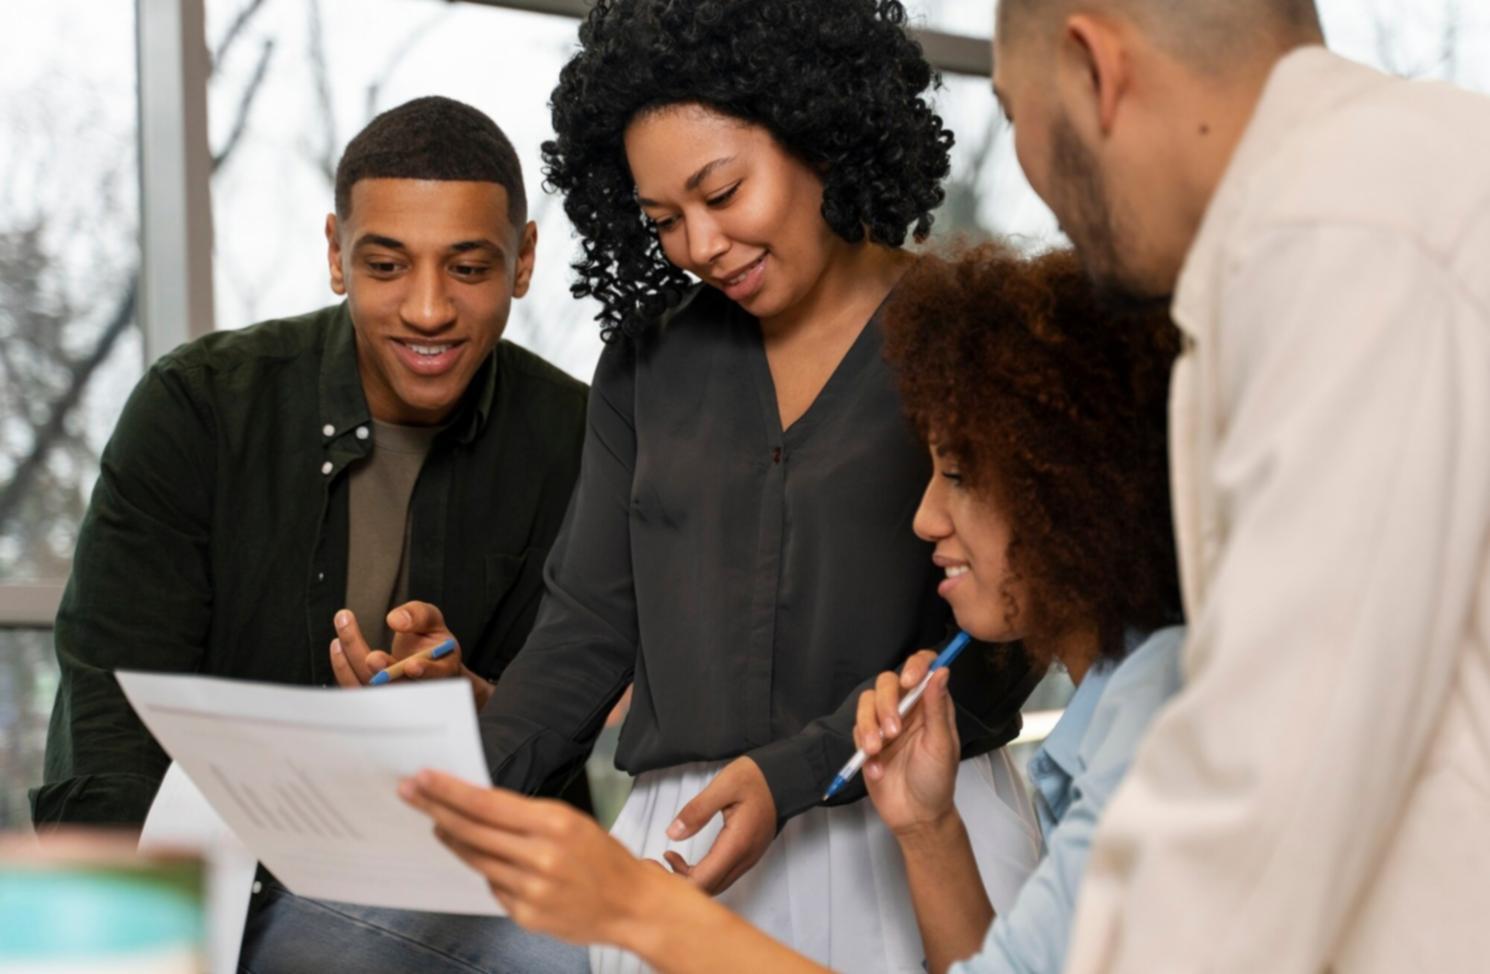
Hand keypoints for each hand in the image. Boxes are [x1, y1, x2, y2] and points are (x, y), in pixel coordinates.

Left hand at [329, 602, 493, 708]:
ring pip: (370, 687)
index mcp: (440, 671)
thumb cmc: (431, 641)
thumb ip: (419, 615)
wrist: (424, 664)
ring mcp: (390, 696)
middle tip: (372, 656)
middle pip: (398, 685)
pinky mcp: (371, 696)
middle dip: (382, 671)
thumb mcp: (433, 621)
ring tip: (344, 624)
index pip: (436, 676)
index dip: (425, 673)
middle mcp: (415, 688)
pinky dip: (343, 667)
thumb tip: (395, 620)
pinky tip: (337, 644)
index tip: (412, 665)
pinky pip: (353, 687)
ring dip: (354, 661)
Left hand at [399, 770, 680, 947]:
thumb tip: (476, 804)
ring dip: (452, 839)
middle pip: (472, 830)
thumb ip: (525, 816)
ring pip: (476, 859)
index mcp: (555, 823)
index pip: (487, 803)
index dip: (449, 790)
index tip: (423, 778)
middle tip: (410, 794)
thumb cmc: (603, 858)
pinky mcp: (526, 915)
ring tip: (437, 823)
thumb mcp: (571, 821)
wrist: (632, 905)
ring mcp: (531, 889)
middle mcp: (541, 856)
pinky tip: (485, 860)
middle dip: (436, 809)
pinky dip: (486, 870)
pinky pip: (492, 886)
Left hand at [662, 756, 776, 894]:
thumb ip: (697, 810)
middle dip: (681, 882)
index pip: (703, 880)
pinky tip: (688, 859)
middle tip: (660, 862)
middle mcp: (745, 858)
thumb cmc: (757, 779)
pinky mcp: (747, 856)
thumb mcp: (724, 785)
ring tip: (671, 859)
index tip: (661, 860)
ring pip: (716, 885)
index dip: (677, 878)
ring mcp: (748, 859)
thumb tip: (673, 833)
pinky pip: (722, 876)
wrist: (785, 778)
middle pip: (709, 889)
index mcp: (737, 843)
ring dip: (691, 879)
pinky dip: (702, 874)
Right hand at [856, 650, 960, 837]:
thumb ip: (937, 708)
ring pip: (866, 702)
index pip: (923, 668)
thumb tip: (941, 672)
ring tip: (877, 749)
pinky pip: (856, 730)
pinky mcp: (866, 740)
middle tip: (892, 731)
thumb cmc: (936, 780)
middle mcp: (907, 709)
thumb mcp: (941, 745)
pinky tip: (877, 768)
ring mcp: (884, 723)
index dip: (916, 665)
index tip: (910, 680)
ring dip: (868, 725)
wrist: (915, 815)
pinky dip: (863, 747)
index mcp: (930, 705)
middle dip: (885, 703)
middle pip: (887, 682)